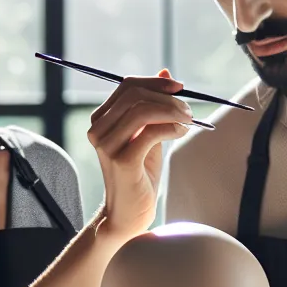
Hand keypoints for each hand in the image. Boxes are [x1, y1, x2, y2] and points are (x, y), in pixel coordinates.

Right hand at [87, 69, 192, 243]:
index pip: (128, 85)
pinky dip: (171, 127)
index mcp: (101, 119)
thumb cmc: (139, 174)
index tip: (179, 88)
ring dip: (172, 111)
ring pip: (143, 110)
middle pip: (135, 94)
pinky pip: (151, 132)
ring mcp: (107, 144)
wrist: (127, 214)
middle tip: (188, 110)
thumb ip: (153, 106)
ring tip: (187, 122)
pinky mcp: (122, 160)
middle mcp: (98, 129)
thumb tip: (166, 72)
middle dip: (167, 97)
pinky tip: (181, 133)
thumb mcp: (148, 134)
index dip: (156, 82)